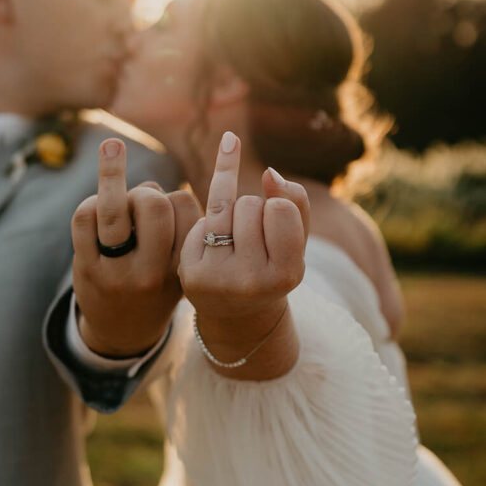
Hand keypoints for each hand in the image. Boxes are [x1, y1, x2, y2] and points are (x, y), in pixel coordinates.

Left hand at [72, 138, 200, 356]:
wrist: (121, 333)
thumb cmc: (155, 286)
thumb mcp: (180, 265)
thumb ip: (176, 227)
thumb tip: (146, 185)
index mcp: (182, 267)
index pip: (186, 207)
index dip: (175, 198)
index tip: (170, 213)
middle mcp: (151, 271)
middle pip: (155, 204)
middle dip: (146, 192)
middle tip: (140, 205)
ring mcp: (116, 271)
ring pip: (114, 208)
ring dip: (112, 172)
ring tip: (112, 145)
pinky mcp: (87, 269)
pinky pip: (84, 217)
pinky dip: (90, 203)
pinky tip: (95, 207)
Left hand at [179, 131, 308, 375]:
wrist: (237, 313)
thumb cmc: (272, 267)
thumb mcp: (295, 241)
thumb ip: (295, 202)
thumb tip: (269, 172)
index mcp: (287, 275)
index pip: (280, 207)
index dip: (277, 206)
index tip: (276, 222)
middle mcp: (252, 281)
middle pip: (250, 205)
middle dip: (253, 210)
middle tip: (255, 238)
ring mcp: (218, 279)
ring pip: (223, 206)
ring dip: (231, 209)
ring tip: (236, 233)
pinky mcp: (189, 273)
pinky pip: (200, 221)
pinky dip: (208, 224)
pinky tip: (213, 245)